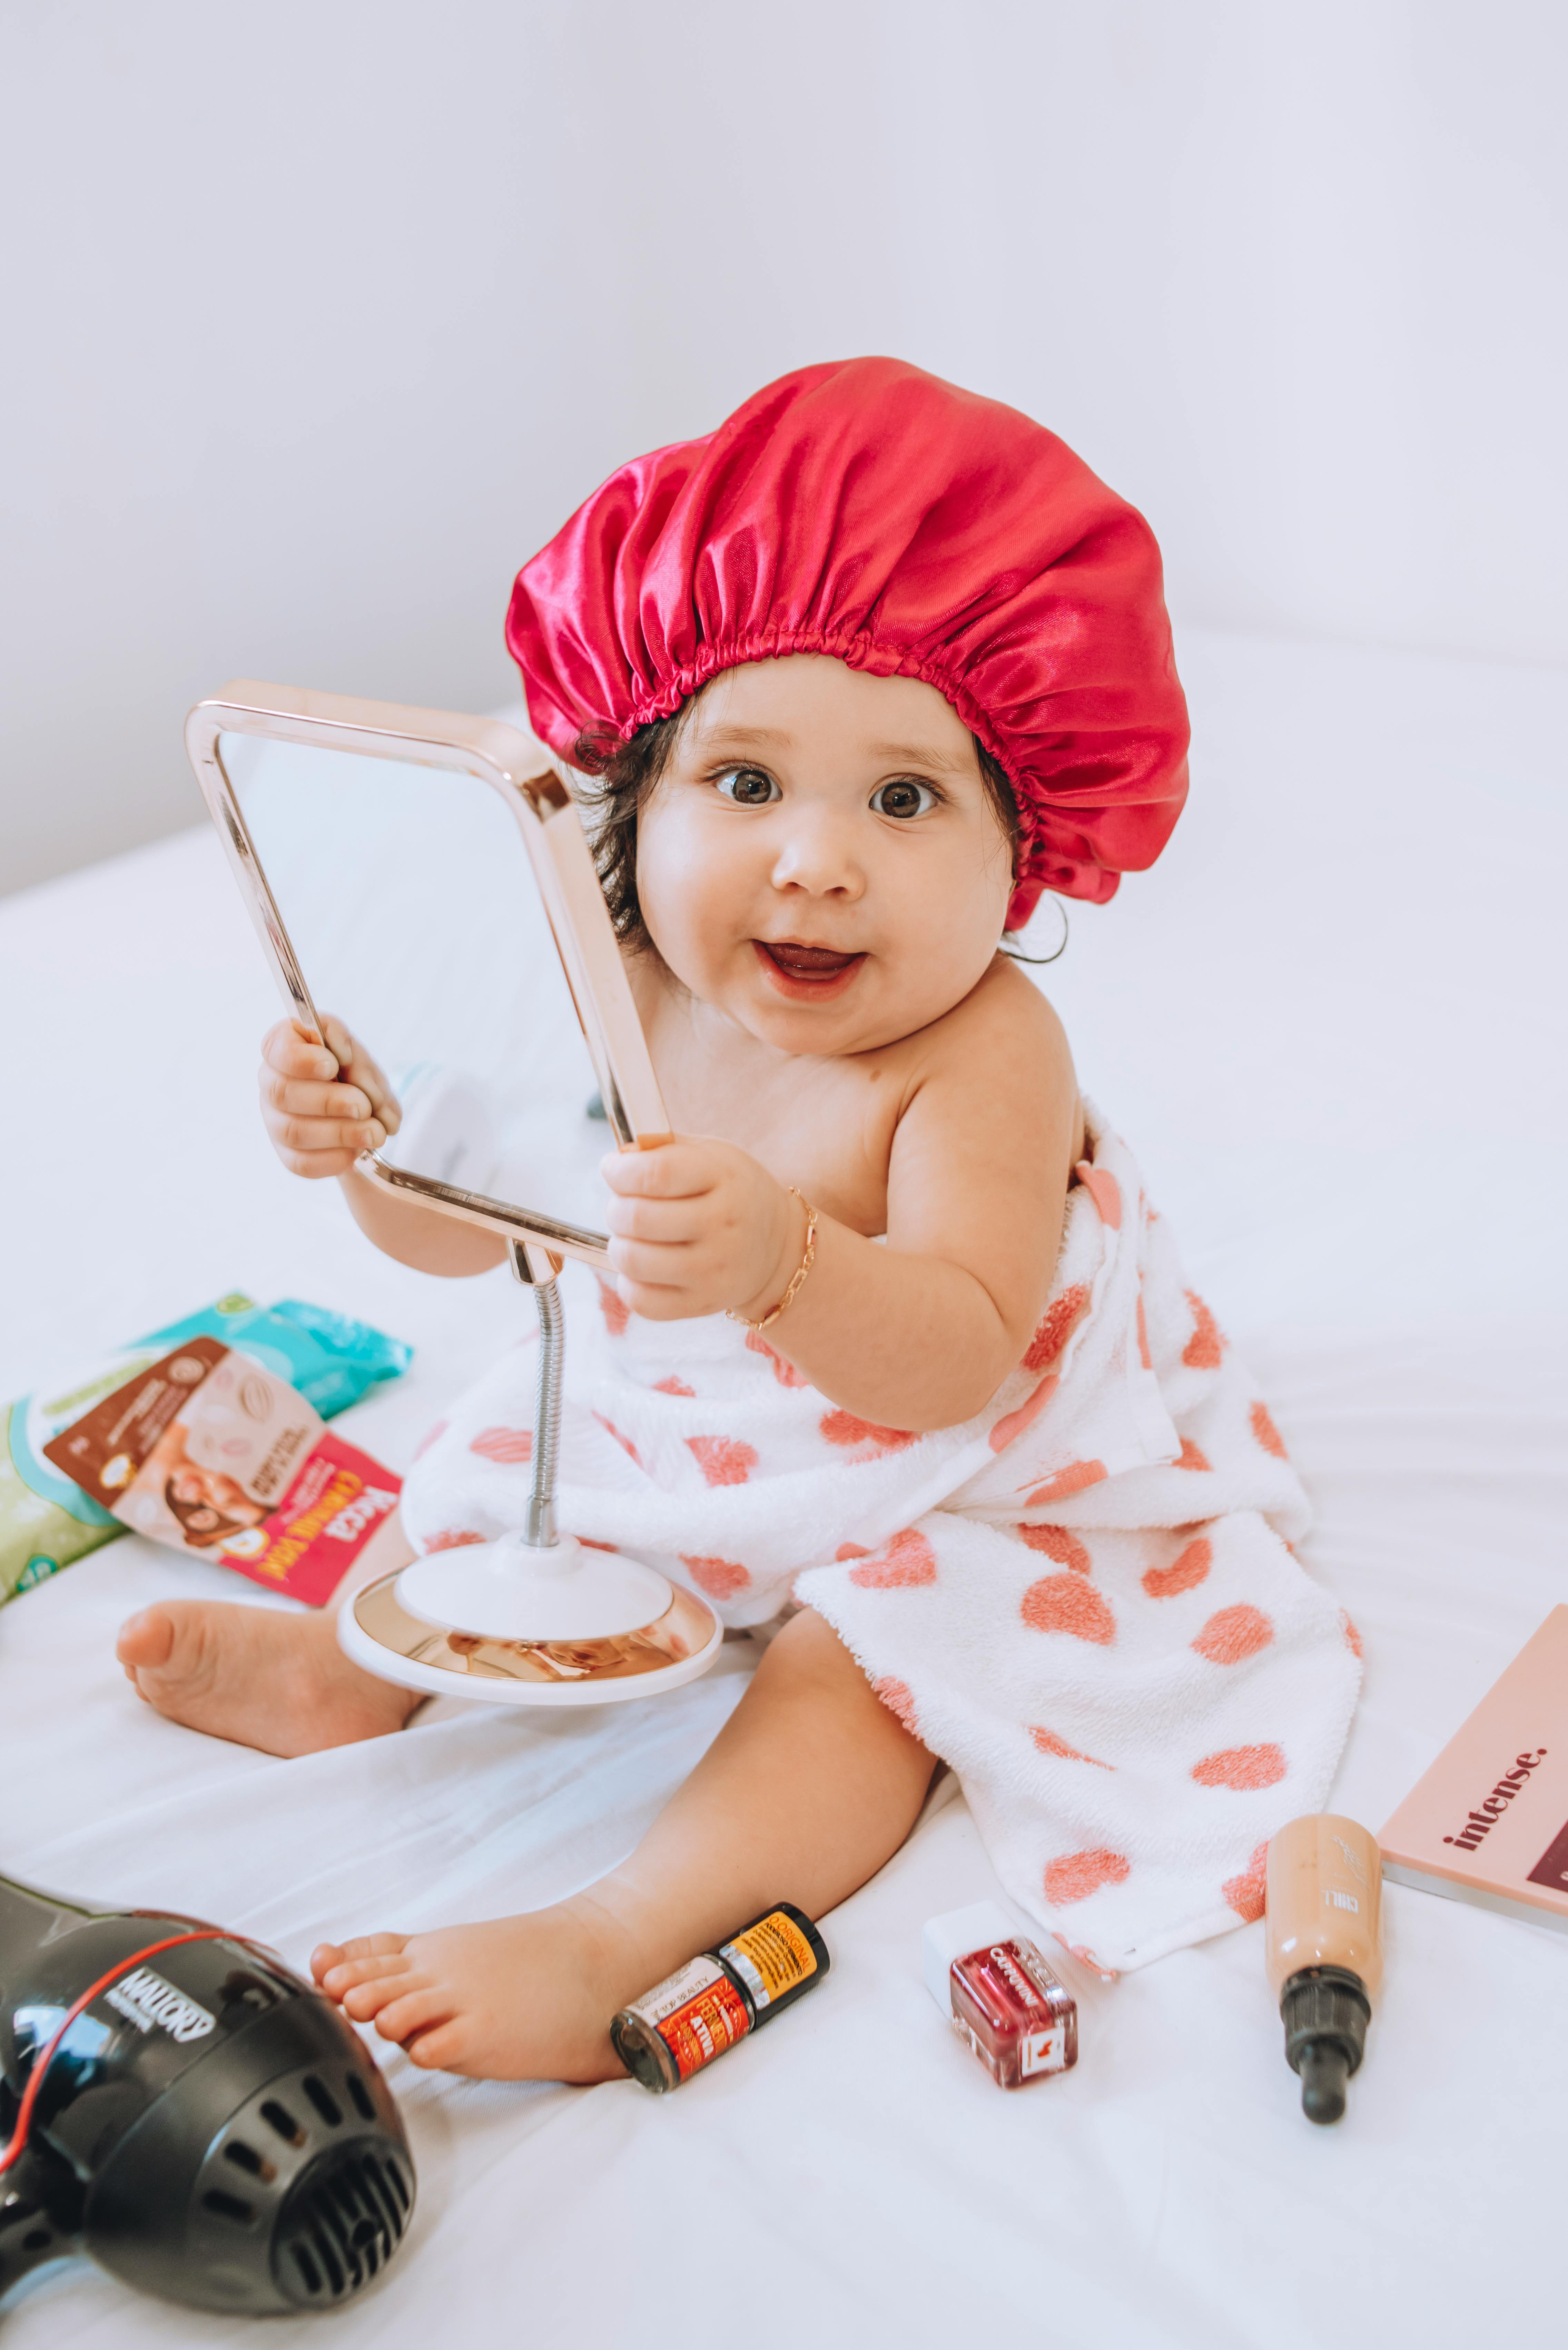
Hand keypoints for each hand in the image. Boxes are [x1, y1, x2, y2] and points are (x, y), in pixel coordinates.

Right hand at [259, 1015, 401, 1179]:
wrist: (366, 1113)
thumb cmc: (354, 1074)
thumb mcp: (358, 1054)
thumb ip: (349, 1048)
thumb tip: (343, 1055)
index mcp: (282, 1049)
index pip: (275, 1049)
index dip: (301, 1060)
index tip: (332, 1066)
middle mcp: (271, 1084)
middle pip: (282, 1094)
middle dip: (329, 1102)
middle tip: (363, 1107)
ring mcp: (275, 1121)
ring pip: (293, 1131)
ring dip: (340, 1133)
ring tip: (374, 1133)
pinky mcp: (288, 1154)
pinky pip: (303, 1163)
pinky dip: (337, 1158)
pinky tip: (358, 1150)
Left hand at [600, 1138, 801, 1321]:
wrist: (777, 1246)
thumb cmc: (731, 1193)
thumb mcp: (710, 1155)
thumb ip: (662, 1150)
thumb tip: (618, 1159)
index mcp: (723, 1178)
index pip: (654, 1174)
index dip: (618, 1171)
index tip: (613, 1169)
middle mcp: (722, 1225)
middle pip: (636, 1217)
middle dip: (616, 1208)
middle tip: (625, 1206)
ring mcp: (713, 1270)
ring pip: (632, 1260)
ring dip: (620, 1245)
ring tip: (634, 1237)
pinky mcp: (702, 1303)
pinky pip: (640, 1300)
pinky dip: (629, 1282)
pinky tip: (644, 1268)